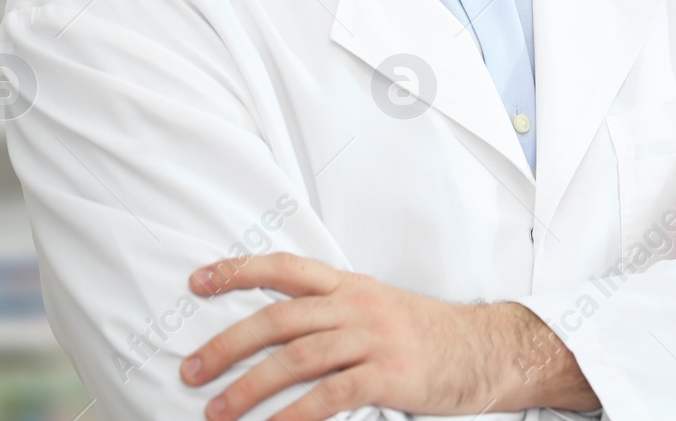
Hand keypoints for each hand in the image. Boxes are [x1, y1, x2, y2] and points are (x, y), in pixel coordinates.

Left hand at [179, 254, 598, 419]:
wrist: (486, 350)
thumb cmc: (424, 335)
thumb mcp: (377, 308)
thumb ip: (331, 312)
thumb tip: (272, 333)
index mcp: (350, 284)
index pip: (285, 268)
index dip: (238, 271)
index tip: (197, 282)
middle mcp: (358, 304)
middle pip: (280, 317)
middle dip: (228, 343)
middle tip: (190, 370)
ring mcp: (375, 338)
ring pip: (298, 357)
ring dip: (250, 386)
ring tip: (216, 411)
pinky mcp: (390, 374)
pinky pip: (332, 394)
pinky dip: (295, 415)